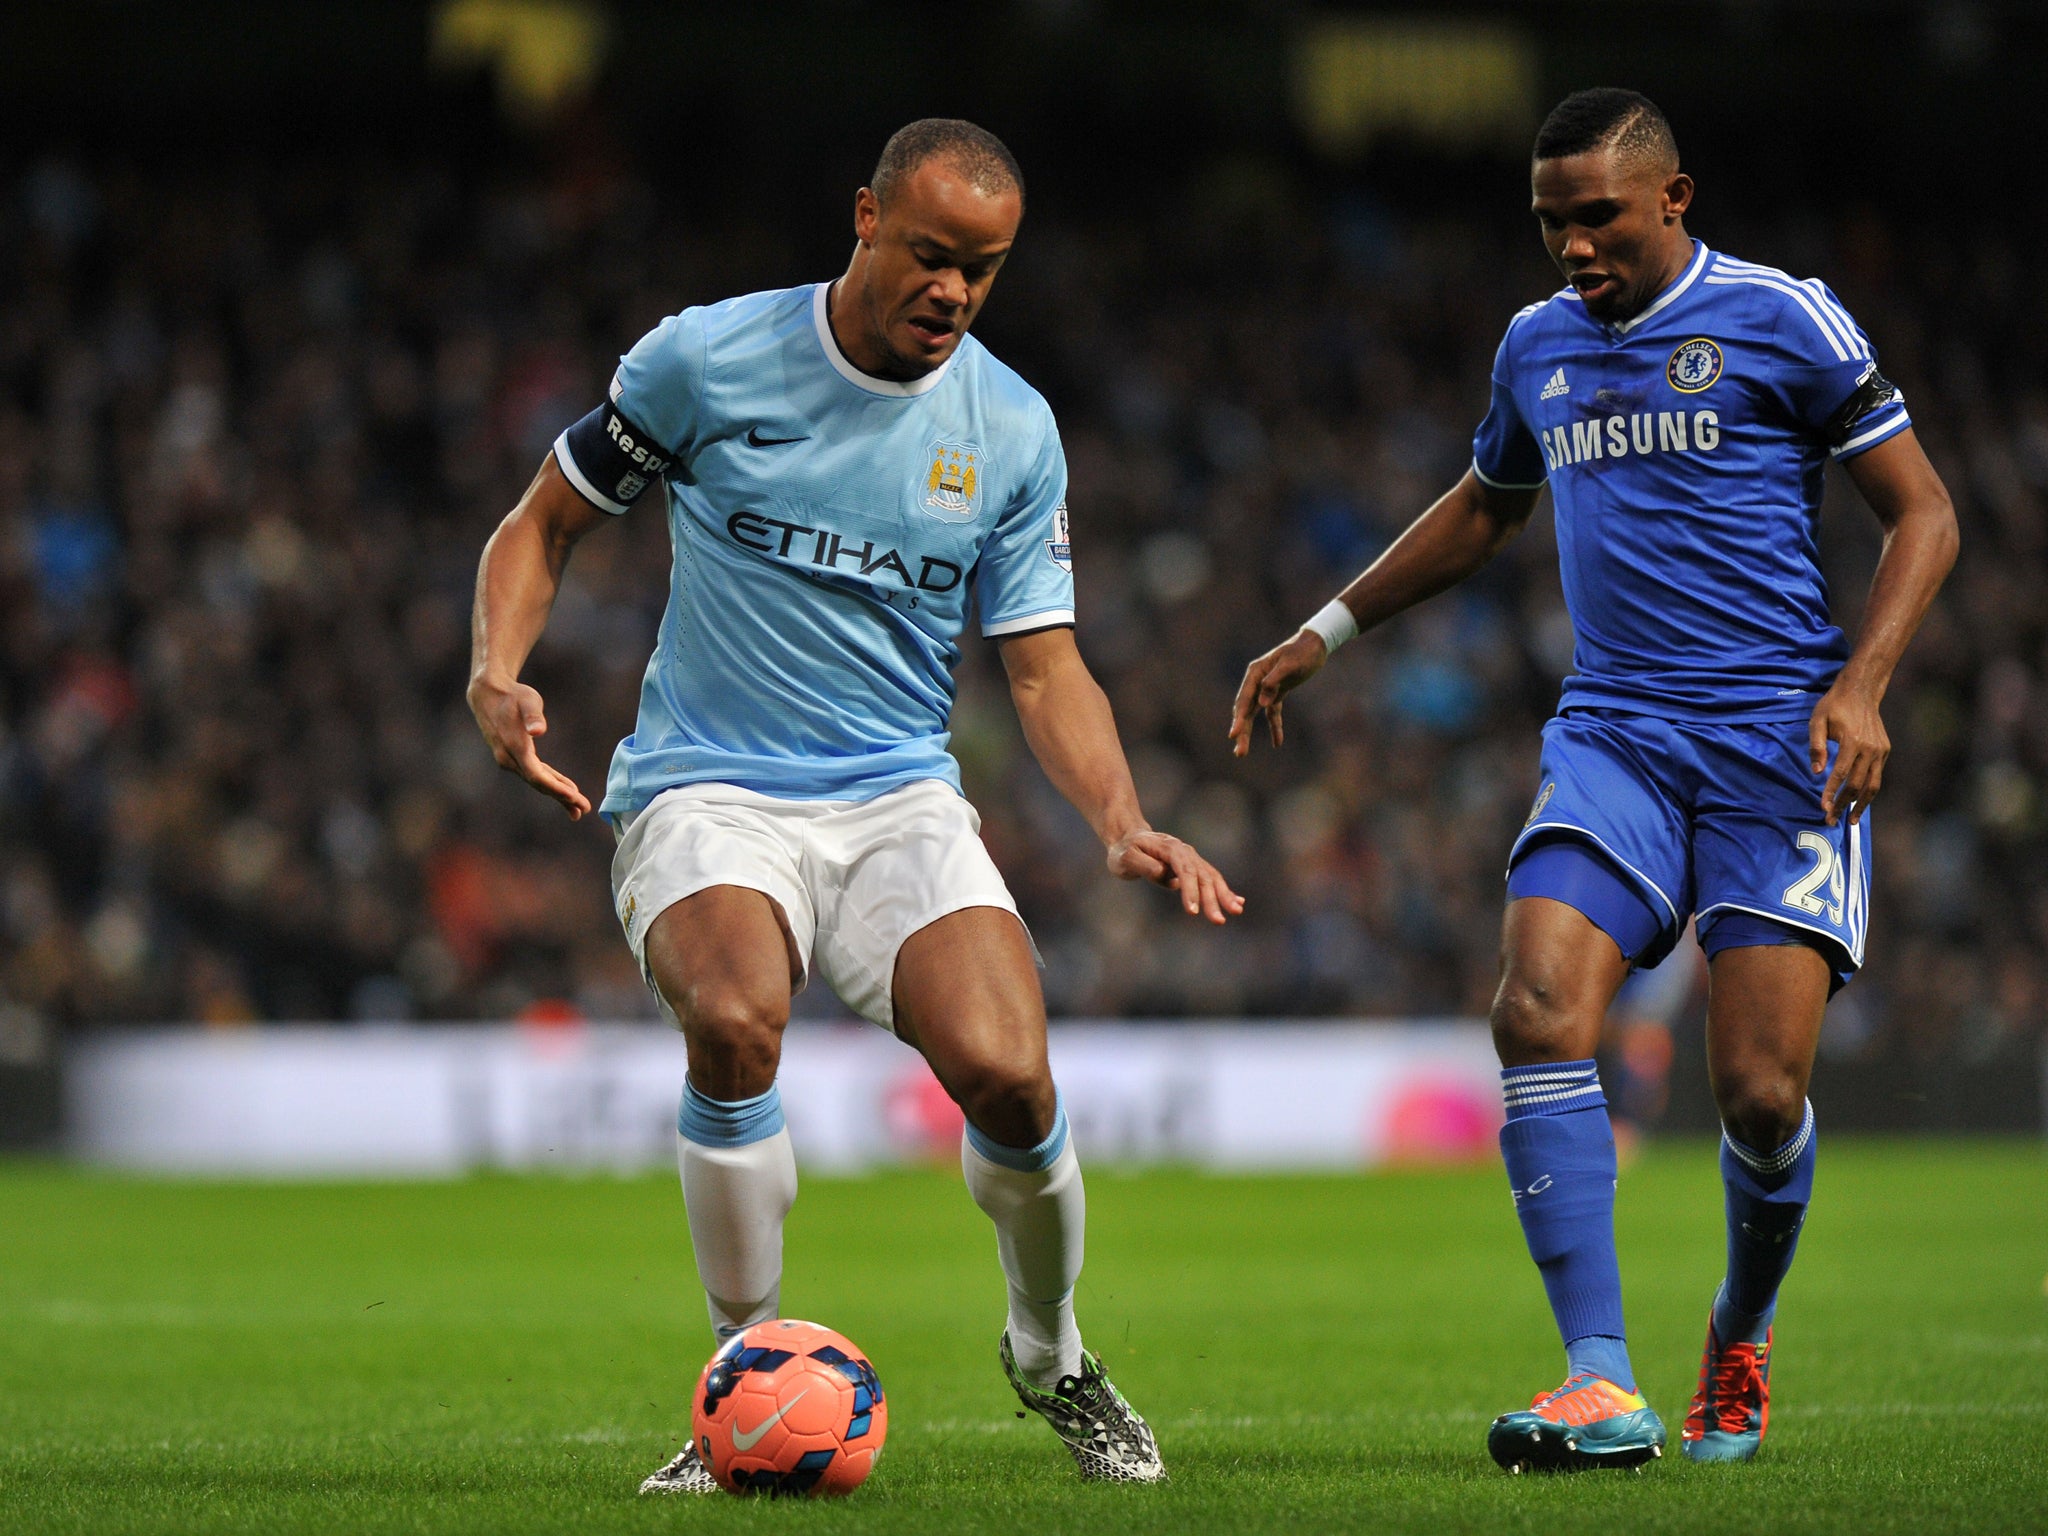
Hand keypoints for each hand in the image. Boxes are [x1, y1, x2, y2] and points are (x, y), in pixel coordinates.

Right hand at [467, 673, 592, 819]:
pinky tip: (565, 791)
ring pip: (537, 782)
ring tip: (578, 810)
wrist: (487, 694)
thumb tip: (539, 731)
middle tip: (584, 809)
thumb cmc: (512, 695)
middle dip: (562, 798)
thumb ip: (533, 715)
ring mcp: (509, 759)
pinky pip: (535, 774)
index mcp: (514, 747)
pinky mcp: (514, 757)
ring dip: (557, 795)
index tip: (574, 797)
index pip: (536, 775)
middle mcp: (509, 758)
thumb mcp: (527, 700)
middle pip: (539, 784)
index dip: (555, 788)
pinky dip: (551, 783)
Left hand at [1106, 829, 1245, 924]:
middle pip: (1202, 876)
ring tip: (1237, 911)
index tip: (1193, 912)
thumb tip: (1163, 873)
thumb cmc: (1125, 851)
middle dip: (1211, 899)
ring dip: (1224, 895)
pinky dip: (1225, 891)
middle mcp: (1185, 852)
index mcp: (1170, 848)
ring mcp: (1191, 859)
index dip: (1190, 891)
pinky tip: (1238, 902)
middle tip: (1218, 921)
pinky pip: (1211, 879)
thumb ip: (1144, 865)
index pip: (1184, 870)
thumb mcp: (1125, 858)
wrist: (1129, 839)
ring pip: (1211, 878)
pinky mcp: (1192, 868)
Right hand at [1228, 630, 1328, 755]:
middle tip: (1239, 753)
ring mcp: (1266, 688)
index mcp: (1255, 673)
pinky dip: (1274, 727)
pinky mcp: (1277, 693)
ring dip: (1248, 732)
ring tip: (1242, 753)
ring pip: (1254, 714)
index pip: (1244, 699)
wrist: (1315, 645)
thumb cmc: (1303, 652)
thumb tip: (1261, 703)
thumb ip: (1274, 682)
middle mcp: (1256, 682)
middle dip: (1241, 732)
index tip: (1234, 734)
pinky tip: (1278, 743)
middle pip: (1245, 710)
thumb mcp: (1290, 664)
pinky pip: (1272, 713)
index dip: (1239, 718)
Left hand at [1809, 674, 1888, 824]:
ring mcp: (1880, 750)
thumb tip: (1816, 772)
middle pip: (1857, 785)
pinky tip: (1859, 802)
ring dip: (1861, 805)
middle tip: (1831, 820)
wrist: (1861, 691)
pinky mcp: (1885, 751)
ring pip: (1873, 785)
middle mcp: (1870, 749)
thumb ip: (1816, 746)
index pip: (1840, 774)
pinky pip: (1877, 776)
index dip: (1831, 793)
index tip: (1823, 808)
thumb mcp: (1817, 720)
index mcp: (1853, 741)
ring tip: (1850, 820)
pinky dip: (1868, 791)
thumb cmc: (1834, 706)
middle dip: (1843, 804)